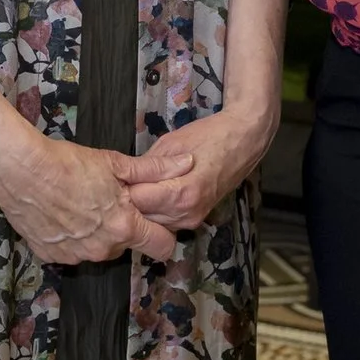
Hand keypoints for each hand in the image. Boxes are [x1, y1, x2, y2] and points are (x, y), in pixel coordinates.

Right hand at [0, 129, 189, 264]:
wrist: (21, 170)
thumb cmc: (68, 163)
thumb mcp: (114, 163)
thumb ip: (153, 170)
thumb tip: (188, 164)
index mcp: (124, 227)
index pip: (162, 247)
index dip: (163, 235)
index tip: (155, 222)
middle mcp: (102, 249)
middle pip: (126, 244)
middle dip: (124, 227)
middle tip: (109, 201)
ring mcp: (75, 256)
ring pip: (98, 249)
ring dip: (97, 232)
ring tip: (82, 203)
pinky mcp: (51, 256)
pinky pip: (71, 250)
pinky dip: (71, 236)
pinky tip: (61, 212)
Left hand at [124, 102, 279, 232]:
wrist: (243, 141)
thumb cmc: (209, 136)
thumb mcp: (170, 144)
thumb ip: (146, 166)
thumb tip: (123, 178)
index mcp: (181, 193)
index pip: (136, 201)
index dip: (123, 187)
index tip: (115, 177)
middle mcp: (186, 213)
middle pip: (142, 216)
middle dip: (129, 200)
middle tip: (120, 182)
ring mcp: (192, 220)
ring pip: (152, 222)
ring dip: (141, 207)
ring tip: (138, 184)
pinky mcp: (195, 220)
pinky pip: (165, 220)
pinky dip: (155, 210)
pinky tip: (153, 192)